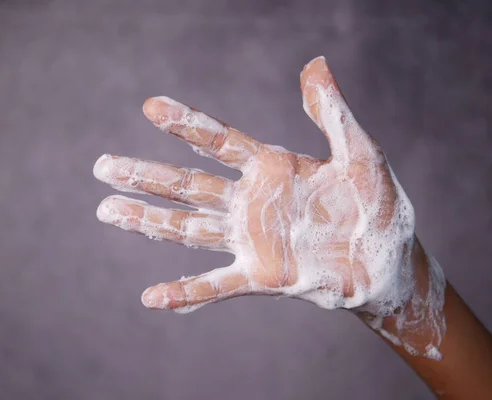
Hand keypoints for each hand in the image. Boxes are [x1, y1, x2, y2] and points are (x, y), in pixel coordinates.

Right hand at [93, 56, 436, 343]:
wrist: (389, 260)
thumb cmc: (379, 205)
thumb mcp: (360, 153)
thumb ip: (333, 113)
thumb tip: (314, 64)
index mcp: (273, 168)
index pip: (219, 141)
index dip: (186, 124)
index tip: (151, 107)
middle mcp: (252, 203)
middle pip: (189, 185)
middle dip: (146, 176)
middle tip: (102, 165)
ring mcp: (253, 241)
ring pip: (189, 229)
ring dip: (148, 221)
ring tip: (107, 210)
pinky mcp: (262, 277)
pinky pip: (217, 285)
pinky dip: (186, 292)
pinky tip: (152, 297)